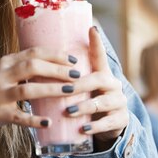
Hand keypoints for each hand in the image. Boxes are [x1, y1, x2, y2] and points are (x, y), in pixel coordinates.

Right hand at [0, 47, 78, 157]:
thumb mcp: (4, 72)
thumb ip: (23, 66)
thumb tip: (54, 63)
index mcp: (7, 62)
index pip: (34, 53)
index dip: (56, 55)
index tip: (74, 60)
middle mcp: (3, 75)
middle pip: (33, 67)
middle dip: (58, 70)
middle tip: (77, 76)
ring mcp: (0, 94)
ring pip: (28, 90)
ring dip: (52, 90)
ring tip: (70, 92)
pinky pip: (20, 116)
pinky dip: (35, 119)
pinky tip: (48, 121)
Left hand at [65, 27, 128, 149]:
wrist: (106, 126)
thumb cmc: (86, 101)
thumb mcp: (80, 88)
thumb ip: (67, 76)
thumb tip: (37, 59)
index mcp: (101, 73)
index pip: (99, 55)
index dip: (96, 42)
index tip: (91, 28)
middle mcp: (113, 84)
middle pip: (98, 79)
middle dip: (80, 85)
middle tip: (65, 89)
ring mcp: (119, 102)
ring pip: (102, 102)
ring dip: (84, 107)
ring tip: (68, 111)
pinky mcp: (121, 120)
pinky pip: (108, 123)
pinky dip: (95, 127)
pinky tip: (84, 129)